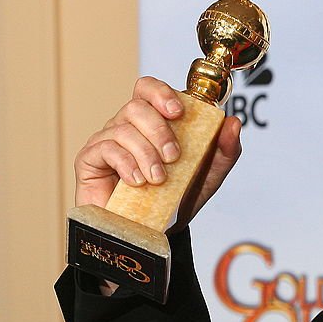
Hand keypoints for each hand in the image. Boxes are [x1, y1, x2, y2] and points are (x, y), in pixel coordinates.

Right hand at [74, 76, 242, 229]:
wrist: (157, 232)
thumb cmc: (179, 198)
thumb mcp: (211, 174)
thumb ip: (225, 149)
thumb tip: (233, 122)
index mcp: (154, 121)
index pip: (148, 88)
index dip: (161, 93)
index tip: (178, 112)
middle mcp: (128, 125)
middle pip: (136, 106)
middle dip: (159, 130)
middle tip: (174, 156)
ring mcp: (107, 141)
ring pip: (122, 128)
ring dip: (145, 152)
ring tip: (159, 178)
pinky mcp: (90, 160)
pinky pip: (105, 149)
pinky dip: (125, 164)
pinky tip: (138, 181)